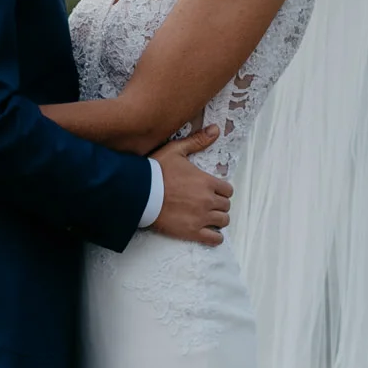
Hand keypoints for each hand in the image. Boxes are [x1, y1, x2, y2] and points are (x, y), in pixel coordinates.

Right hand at [150, 127, 230, 245]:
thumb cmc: (156, 170)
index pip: (228, 190)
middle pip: (226, 206)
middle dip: (219, 204)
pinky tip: (210, 233)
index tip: (213, 191)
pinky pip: (214, 239)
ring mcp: (201, 217)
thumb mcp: (176, 150)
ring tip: (208, 217)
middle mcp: (207, 200)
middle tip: (208, 204)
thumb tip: (216, 129)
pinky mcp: (192, 231)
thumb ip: (197, 141)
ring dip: (218, 219)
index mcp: (206, 181)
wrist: (139, 193)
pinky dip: (215, 237)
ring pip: (223, 221)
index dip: (221, 190)